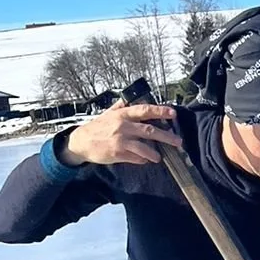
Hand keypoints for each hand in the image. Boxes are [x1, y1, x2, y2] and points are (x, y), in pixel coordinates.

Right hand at [62, 103, 182, 168]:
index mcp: (123, 114)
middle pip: (150, 130)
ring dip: (154, 153)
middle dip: (167, 136)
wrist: (81, 141)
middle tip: (178, 142)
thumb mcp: (108, 113)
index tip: (173, 113)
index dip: (160, 111)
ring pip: (144, 147)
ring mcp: (120, 140)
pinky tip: (145, 160)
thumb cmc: (97, 127)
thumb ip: (120, 107)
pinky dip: (142, 160)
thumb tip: (129, 99)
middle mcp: (123, 126)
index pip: (145, 110)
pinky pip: (135, 158)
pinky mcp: (117, 153)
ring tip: (159, 157)